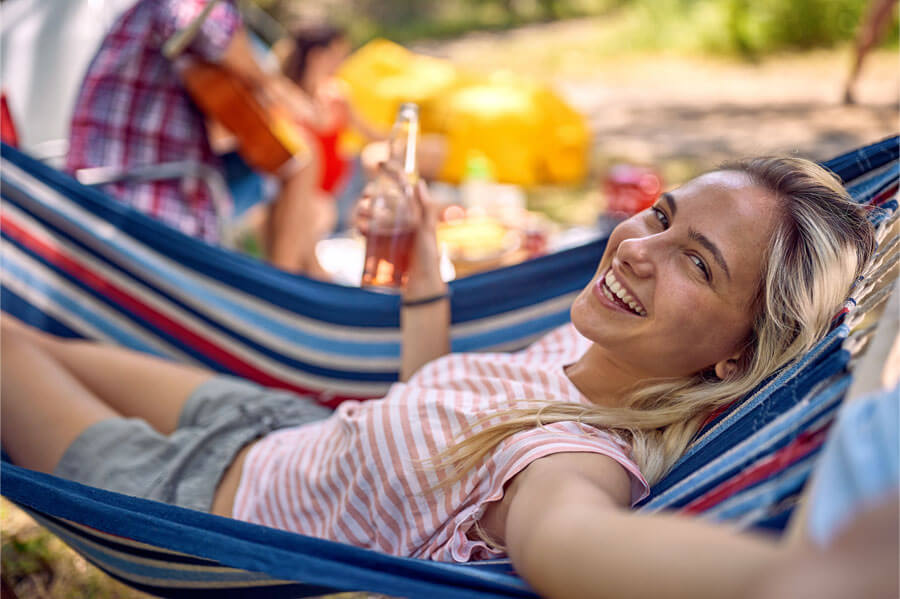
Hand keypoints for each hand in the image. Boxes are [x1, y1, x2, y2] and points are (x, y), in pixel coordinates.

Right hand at [354, 163, 443, 298]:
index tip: (381, 164)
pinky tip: (360, 228)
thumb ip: (426, 210)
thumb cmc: (428, 259)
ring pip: (373, 213)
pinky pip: (369, 232)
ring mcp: (391, 230)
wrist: (421, 286)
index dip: (392, 172)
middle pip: (382, 199)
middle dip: (371, 194)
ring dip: (363, 209)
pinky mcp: (382, 244)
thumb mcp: (428, 233)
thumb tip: (419, 184)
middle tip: (366, 197)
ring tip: (360, 214)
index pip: (402, 186)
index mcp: (415, 211)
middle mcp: (402, 217)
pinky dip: (363, 227)